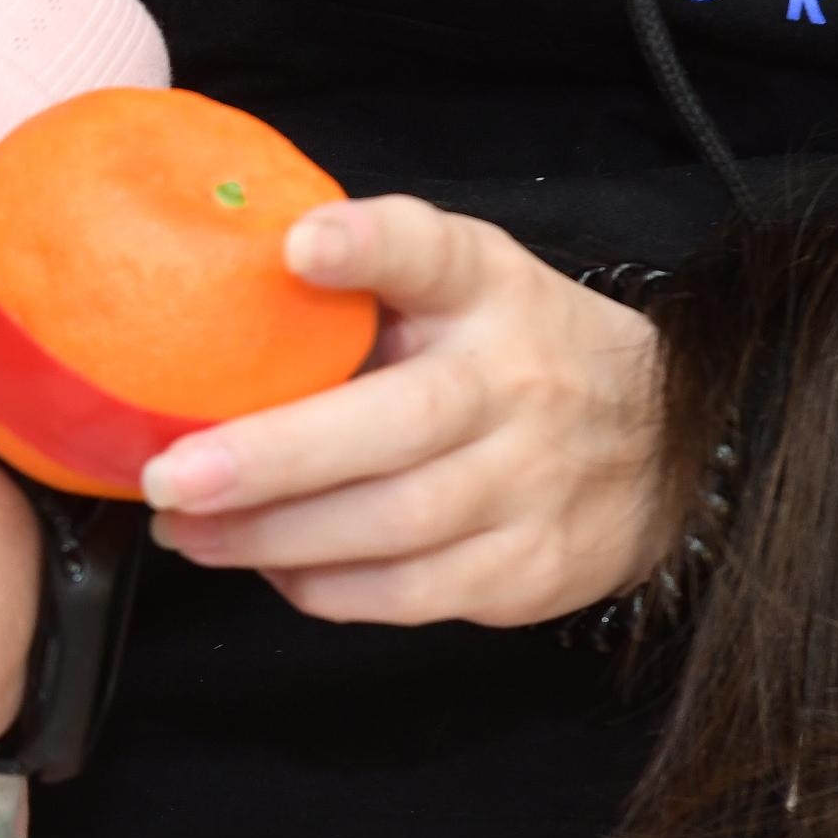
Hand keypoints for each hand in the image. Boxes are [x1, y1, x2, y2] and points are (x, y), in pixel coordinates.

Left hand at [140, 195, 666, 625]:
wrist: (667, 450)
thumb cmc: (511, 355)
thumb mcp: (460, 286)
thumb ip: (364, 286)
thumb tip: (202, 296)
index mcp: (486, 290)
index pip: (432, 252)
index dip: (368, 245)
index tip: (300, 246)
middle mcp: (515, 382)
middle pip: (395, 423)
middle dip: (272, 457)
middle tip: (170, 475)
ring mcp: (531, 482)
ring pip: (391, 523)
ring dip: (272, 536)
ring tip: (187, 532)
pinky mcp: (528, 568)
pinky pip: (406, 592)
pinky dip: (322, 586)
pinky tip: (267, 566)